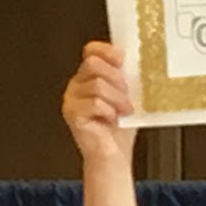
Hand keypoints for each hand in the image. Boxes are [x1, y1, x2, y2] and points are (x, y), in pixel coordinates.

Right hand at [62, 42, 137, 164]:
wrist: (114, 154)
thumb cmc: (120, 127)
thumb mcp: (127, 94)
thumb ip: (125, 75)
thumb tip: (134, 57)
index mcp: (89, 76)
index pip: (91, 51)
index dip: (106, 51)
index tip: (121, 59)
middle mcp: (77, 85)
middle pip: (93, 64)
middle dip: (115, 78)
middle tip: (125, 94)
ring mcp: (71, 99)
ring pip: (97, 85)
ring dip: (117, 99)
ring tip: (123, 111)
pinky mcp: (72, 114)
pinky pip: (95, 103)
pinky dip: (109, 111)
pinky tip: (112, 120)